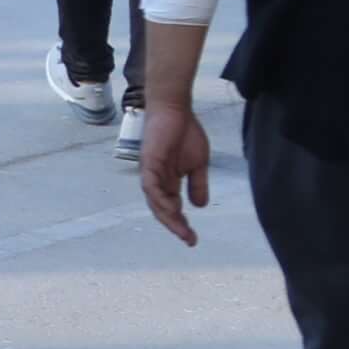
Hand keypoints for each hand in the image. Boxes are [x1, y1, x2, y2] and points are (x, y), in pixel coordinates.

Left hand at [139, 97, 211, 246]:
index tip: (193, 239)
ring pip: (154, 200)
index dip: (180, 224)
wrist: (175, 109)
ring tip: (181, 229)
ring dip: (167, 216)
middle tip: (189, 239)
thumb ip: (197, 184)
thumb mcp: (197, 164)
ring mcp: (150, 171)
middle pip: (161, 208)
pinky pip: (151, 184)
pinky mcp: (148, 161)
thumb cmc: (184, 133)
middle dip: (174, 225)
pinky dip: (159, 198)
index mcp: (167, 181)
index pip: (171, 208)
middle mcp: (156, 179)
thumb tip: (200, 206)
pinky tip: (172, 208)